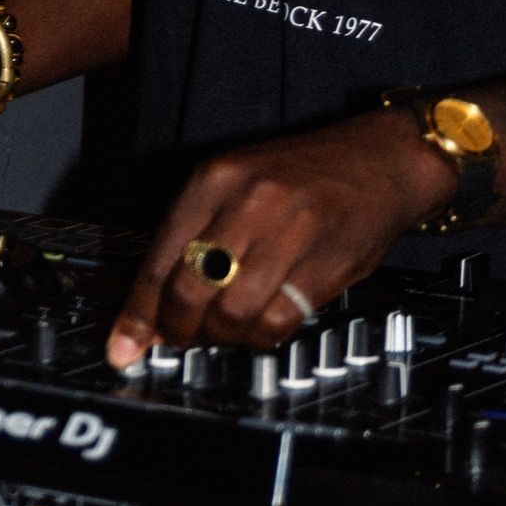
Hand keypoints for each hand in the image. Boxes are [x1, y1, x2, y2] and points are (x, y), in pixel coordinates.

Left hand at [104, 109, 455, 364]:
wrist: (381, 159)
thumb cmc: (305, 175)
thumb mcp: (239, 183)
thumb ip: (194, 239)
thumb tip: (152, 312)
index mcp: (215, 178)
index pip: (159, 258)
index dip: (138, 313)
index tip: (124, 346)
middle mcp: (247, 200)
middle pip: (188, 291)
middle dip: (178, 330)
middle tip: (181, 339)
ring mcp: (288, 232)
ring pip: (231, 314)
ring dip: (222, 336)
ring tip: (228, 327)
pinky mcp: (323, 264)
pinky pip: (276, 322)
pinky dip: (262, 337)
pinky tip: (263, 323)